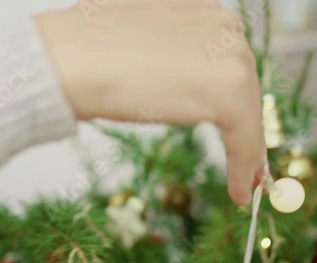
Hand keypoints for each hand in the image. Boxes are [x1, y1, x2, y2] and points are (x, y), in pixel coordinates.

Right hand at [36, 0, 264, 204]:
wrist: (71, 58)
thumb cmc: (86, 49)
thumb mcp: (138, 37)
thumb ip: (165, 49)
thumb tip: (166, 70)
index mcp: (201, 8)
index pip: (223, 58)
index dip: (225, 92)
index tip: (231, 119)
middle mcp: (223, 24)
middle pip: (242, 82)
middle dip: (237, 118)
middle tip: (238, 150)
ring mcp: (229, 54)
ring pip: (246, 109)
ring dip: (243, 145)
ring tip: (240, 177)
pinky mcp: (228, 91)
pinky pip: (245, 136)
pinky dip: (244, 165)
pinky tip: (239, 191)